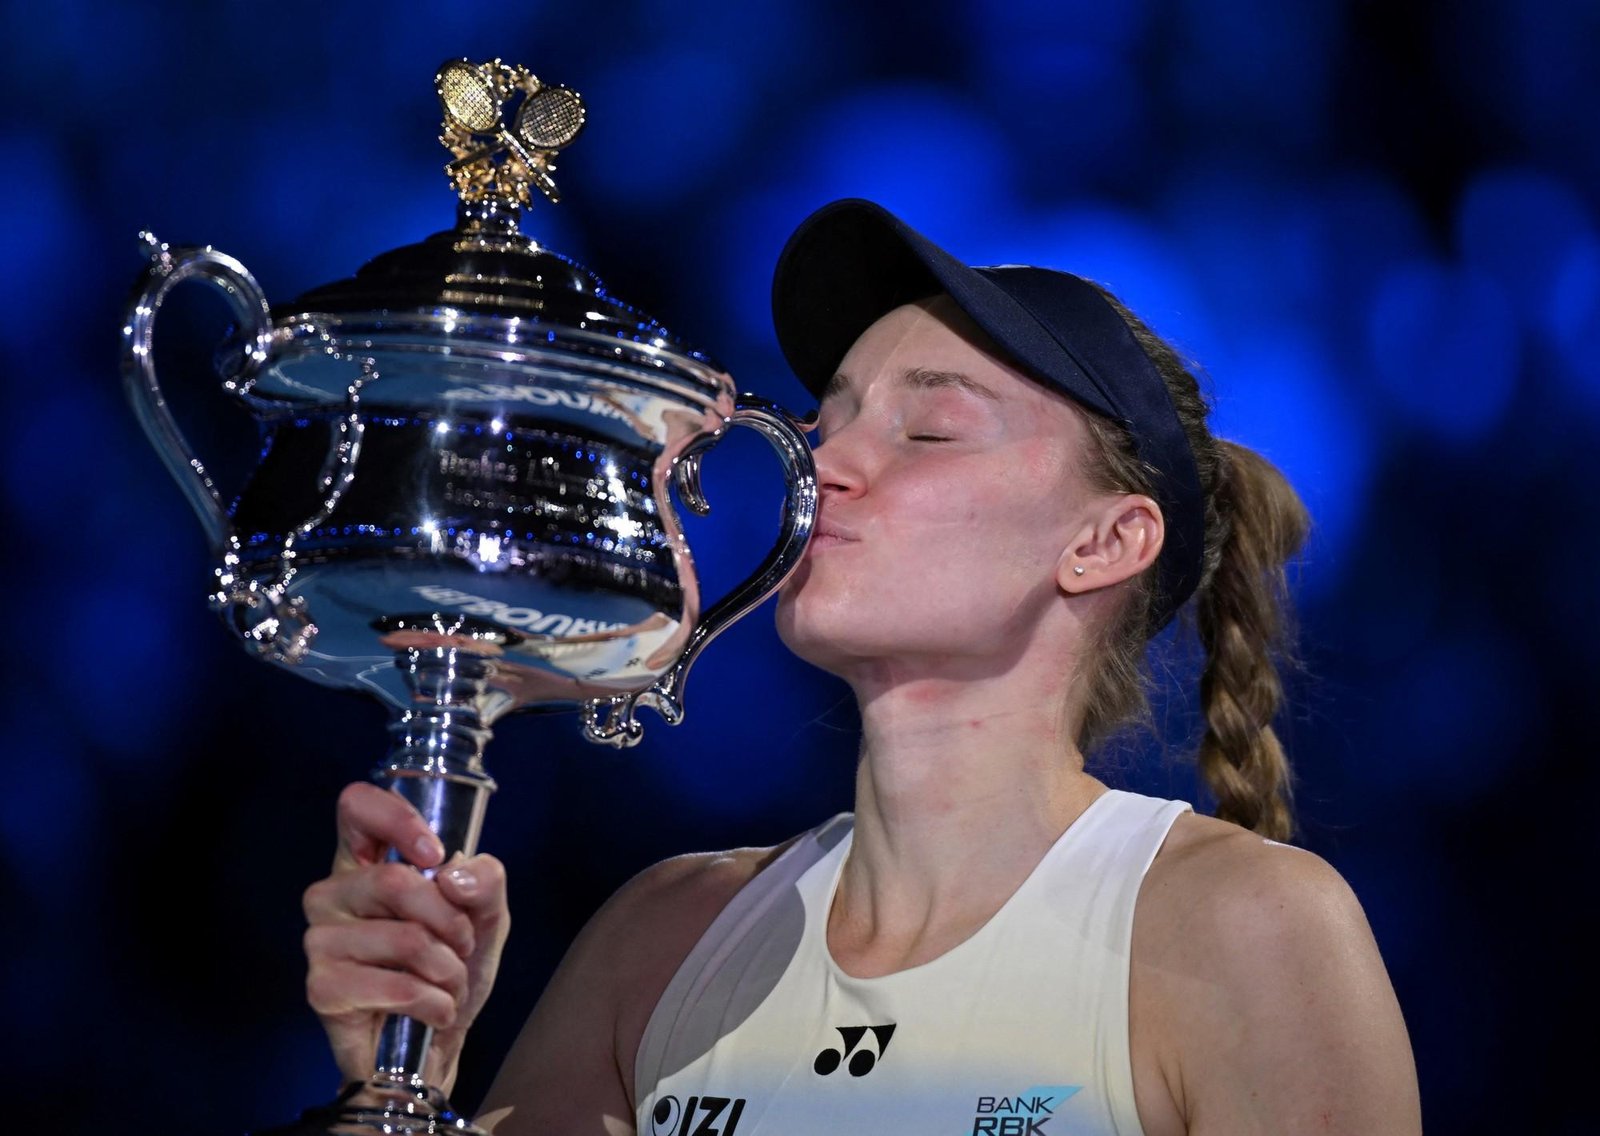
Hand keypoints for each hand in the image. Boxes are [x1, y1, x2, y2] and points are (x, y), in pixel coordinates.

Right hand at [302, 782, 509, 1090]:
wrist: (439, 1041)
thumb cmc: (452, 968)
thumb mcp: (485, 916)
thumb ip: (485, 881)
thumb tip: (451, 876)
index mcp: (368, 862)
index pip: (355, 806)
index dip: (396, 820)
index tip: (434, 854)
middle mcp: (333, 893)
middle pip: (393, 880)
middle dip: (449, 921)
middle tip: (461, 946)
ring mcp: (320, 940)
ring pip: (403, 937)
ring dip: (448, 969)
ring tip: (447, 983)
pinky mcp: (321, 988)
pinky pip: (396, 986)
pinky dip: (434, 1002)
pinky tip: (433, 1010)